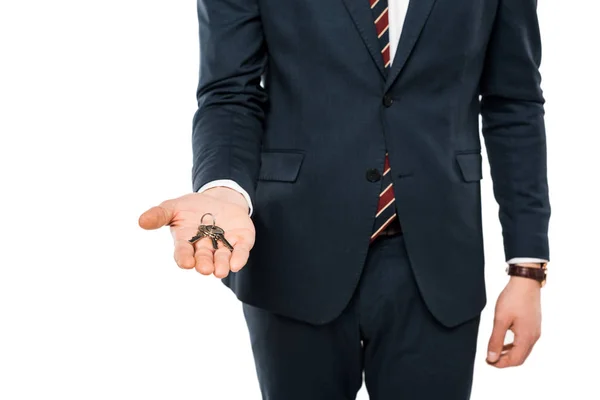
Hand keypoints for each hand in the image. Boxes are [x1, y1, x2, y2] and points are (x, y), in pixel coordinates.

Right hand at [138, 187, 254, 277]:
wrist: (219, 199)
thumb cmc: (192, 207)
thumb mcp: (173, 207)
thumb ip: (159, 215)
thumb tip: (141, 221)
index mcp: (187, 242)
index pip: (183, 253)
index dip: (184, 258)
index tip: (186, 263)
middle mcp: (204, 248)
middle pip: (204, 258)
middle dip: (204, 264)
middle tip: (205, 269)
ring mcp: (223, 246)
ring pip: (222, 258)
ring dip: (221, 265)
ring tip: (220, 271)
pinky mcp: (241, 241)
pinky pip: (240, 251)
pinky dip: (239, 257)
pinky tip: (237, 264)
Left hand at [487, 272, 541, 367]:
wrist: (525, 282)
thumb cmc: (513, 299)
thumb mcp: (500, 320)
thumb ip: (496, 340)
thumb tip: (492, 357)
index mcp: (526, 338)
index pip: (515, 360)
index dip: (501, 364)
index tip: (487, 361)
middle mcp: (534, 337)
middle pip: (520, 357)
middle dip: (504, 361)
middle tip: (489, 358)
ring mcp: (535, 331)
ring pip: (522, 350)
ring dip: (508, 353)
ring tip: (494, 351)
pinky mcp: (533, 325)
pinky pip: (524, 341)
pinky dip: (513, 345)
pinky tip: (503, 341)